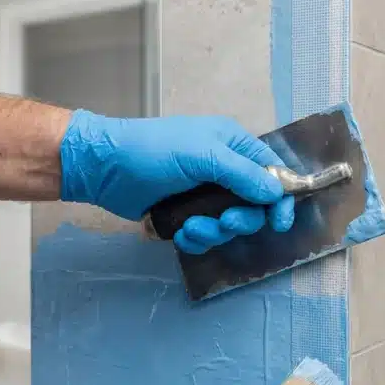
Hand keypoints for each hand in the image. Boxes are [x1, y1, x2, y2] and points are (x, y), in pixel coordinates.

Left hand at [59, 110, 295, 253]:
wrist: (104, 168)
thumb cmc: (153, 151)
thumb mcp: (202, 155)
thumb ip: (242, 174)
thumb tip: (277, 193)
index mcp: (232, 145)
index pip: (272, 172)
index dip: (280, 197)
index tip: (280, 221)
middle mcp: (222, 170)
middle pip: (253, 205)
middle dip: (240, 219)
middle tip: (223, 221)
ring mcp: (202, 194)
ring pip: (228, 224)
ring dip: (214, 232)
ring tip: (191, 227)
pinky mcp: (183, 214)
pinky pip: (204, 235)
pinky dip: (196, 239)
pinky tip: (180, 233)